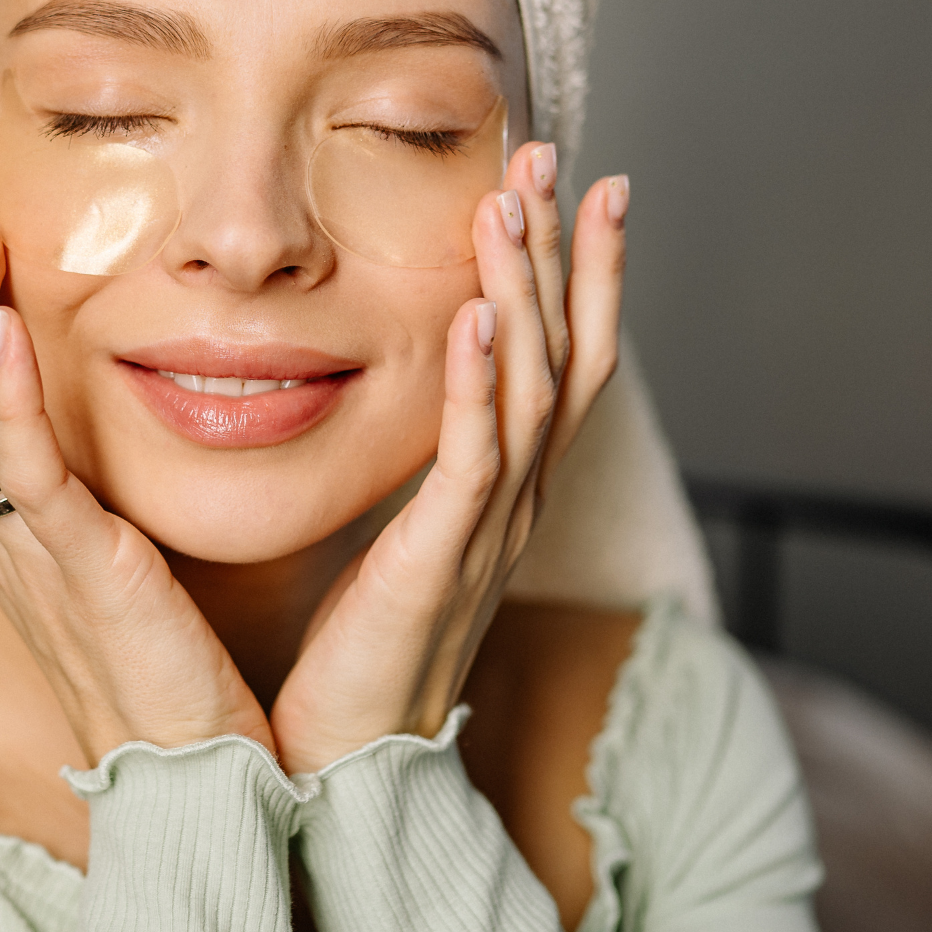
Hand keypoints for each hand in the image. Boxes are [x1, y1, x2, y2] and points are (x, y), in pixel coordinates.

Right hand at [0, 173, 272, 763]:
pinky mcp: (78, 572)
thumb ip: (102, 487)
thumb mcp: (122, 555)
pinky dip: (6, 392)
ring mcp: (26, 551)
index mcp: (6, 520)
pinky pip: (23, 471)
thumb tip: (115, 413)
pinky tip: (1, 322)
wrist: (194, 776)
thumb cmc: (171, 667)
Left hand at [267, 144, 625, 773]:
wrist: (350, 772)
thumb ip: (416, 472)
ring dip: (528, 291)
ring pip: (534, 391)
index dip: (580, 275)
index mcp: (503, 495)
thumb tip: (405, 403)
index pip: (562, 362)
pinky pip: (475, 459)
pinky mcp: (441, 563)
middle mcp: (514, 505)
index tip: (579, 187)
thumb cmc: (357, 658)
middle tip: (558, 159)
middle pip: (569, 357)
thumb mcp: (399, 542)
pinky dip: (483, 384)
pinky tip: (478, 315)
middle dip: (567, 254)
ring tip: (514, 204)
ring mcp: (489, 534)